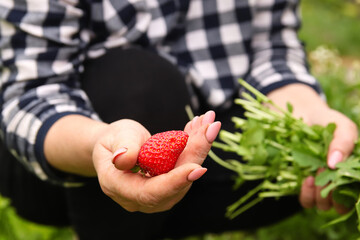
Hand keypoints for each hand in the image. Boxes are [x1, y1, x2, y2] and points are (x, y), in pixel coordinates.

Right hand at [92, 111, 220, 212]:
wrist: (113, 147)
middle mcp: (139, 197)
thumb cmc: (111, 141)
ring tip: (209, 122)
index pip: (150, 192)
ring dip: (199, 147)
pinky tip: (202, 127)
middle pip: (175, 183)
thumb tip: (124, 159)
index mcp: (119, 188)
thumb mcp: (114, 137)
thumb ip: (122, 148)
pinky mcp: (167, 184)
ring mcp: (155, 193)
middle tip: (211, 128)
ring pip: (184, 174)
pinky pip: (184, 168)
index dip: (174, 182)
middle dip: (196, 154)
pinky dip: (195, 147)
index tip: (197, 168)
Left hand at [267, 84, 357, 212]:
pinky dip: (307, 195)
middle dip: (334, 194)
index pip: (354, 192)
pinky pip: (306, 202)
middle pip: (341, 204)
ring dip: (320, 196)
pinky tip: (305, 179)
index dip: (349, 189)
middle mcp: (337, 181)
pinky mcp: (300, 185)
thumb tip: (334, 165)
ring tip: (312, 177)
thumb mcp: (342, 126)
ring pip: (324, 206)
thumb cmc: (326, 121)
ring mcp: (319, 185)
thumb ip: (345, 142)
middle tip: (323, 174)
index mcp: (351, 171)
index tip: (338, 173)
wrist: (299, 115)